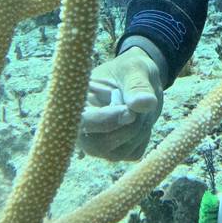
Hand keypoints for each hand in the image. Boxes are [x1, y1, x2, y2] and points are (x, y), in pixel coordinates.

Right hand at [79, 46, 162, 160]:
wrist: (141, 80)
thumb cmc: (130, 70)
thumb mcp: (135, 69)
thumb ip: (137, 85)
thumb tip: (144, 104)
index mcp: (77, 102)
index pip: (80, 122)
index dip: (104, 120)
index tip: (129, 112)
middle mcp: (82, 127)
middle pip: (96, 146)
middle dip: (126, 128)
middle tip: (140, 106)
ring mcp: (97, 142)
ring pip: (117, 152)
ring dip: (138, 130)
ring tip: (140, 106)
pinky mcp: (115, 150)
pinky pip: (133, 153)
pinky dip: (144, 136)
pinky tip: (140, 119)